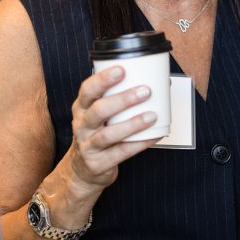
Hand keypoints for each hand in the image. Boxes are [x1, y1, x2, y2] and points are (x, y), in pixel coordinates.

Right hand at [49, 67, 159, 222]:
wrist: (84, 169)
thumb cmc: (97, 134)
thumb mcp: (98, 114)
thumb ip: (118, 99)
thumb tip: (158, 83)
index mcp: (81, 108)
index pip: (87, 90)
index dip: (103, 79)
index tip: (121, 70)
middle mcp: (81, 125)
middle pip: (98, 110)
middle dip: (123, 99)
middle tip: (145, 91)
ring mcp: (88, 145)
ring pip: (108, 134)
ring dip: (132, 124)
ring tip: (152, 116)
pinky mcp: (97, 163)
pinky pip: (121, 153)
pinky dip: (140, 144)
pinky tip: (154, 136)